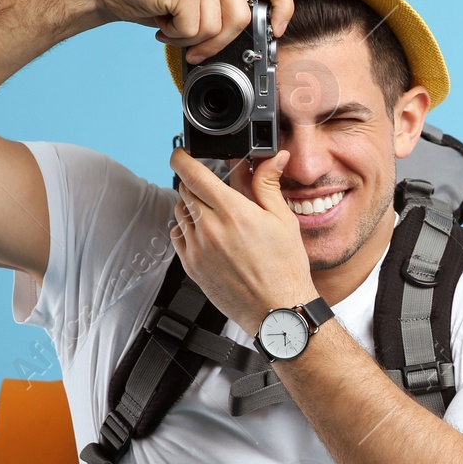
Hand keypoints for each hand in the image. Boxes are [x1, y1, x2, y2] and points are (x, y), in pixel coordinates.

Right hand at [85, 0, 294, 62]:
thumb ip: (224, 7)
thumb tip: (254, 40)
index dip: (284, 7)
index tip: (276, 30)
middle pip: (242, 18)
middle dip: (219, 43)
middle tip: (195, 48)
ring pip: (216, 28)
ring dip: (190, 39)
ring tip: (171, 26)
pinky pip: (194, 30)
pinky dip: (176, 37)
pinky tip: (162, 22)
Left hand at [168, 146, 317, 333]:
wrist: (277, 310)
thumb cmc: (285, 268)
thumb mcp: (283, 220)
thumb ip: (268, 185)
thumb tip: (273, 158)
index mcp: (232, 212)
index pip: (192, 174)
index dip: (181, 158)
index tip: (181, 153)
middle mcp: (210, 228)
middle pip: (184, 190)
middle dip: (195, 183)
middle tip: (213, 189)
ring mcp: (197, 248)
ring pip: (179, 212)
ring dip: (191, 206)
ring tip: (214, 214)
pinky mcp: (191, 266)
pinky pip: (178, 236)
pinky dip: (186, 228)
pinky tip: (206, 234)